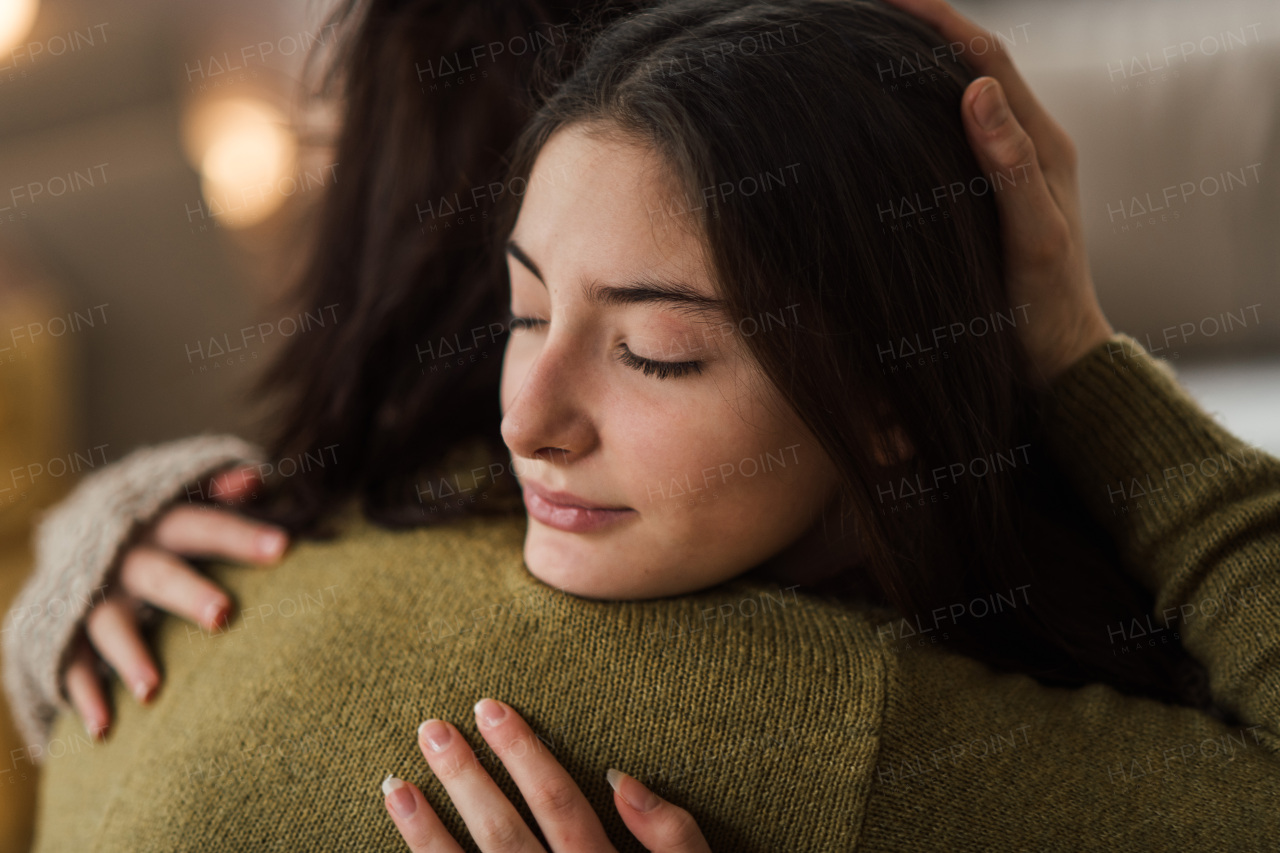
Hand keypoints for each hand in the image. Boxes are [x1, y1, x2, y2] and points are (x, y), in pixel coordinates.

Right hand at [63, 465, 288, 737]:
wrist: (77, 532)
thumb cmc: (166, 523)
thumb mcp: (189, 499)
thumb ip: (225, 492)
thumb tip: (257, 480)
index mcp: (162, 523)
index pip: (206, 524)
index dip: (242, 533)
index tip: (284, 547)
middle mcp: (126, 558)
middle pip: (158, 573)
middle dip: (188, 593)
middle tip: (224, 616)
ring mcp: (93, 596)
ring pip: (108, 623)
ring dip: (130, 654)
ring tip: (154, 690)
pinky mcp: (67, 631)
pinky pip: (72, 664)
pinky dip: (85, 695)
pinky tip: (104, 729)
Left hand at [382, 698, 709, 851]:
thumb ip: (671, 835)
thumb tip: (620, 776)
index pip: (558, 803)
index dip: (523, 753)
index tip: (490, 709)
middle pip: (502, 833)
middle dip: (465, 777)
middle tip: (430, 728)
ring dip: (425, 832)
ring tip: (395, 785)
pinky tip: (406, 852)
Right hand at [882, 0, 1114, 384]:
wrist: (1053, 357)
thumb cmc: (1044, 304)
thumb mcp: (1031, 236)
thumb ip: (1010, 164)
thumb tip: (974, 89)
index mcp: (1043, 143)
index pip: (987, 59)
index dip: (940, 21)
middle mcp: (1025, 144)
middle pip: (971, 64)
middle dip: (924, 29)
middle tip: (864, 14)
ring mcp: (1004, 167)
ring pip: (958, 96)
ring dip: (918, 63)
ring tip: (865, 44)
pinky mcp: (985, 191)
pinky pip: (948, 134)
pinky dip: (916, 108)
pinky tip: (881, 110)